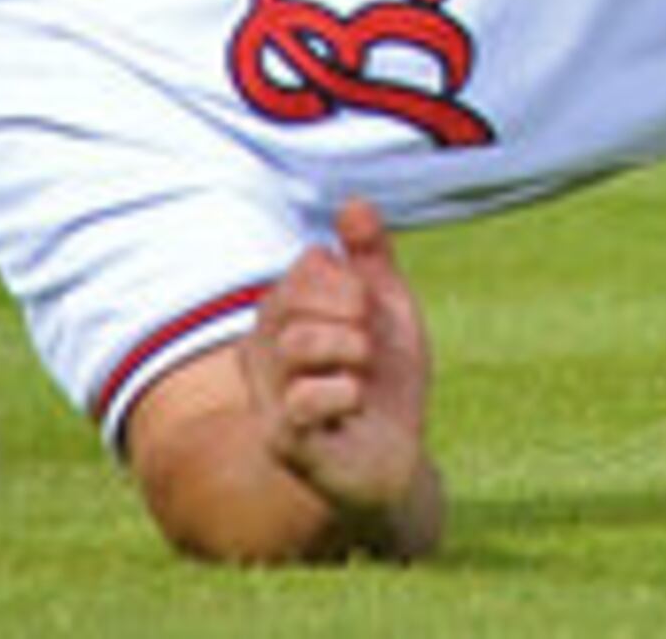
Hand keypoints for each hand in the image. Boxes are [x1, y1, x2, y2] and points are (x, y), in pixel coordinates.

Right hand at [244, 201, 440, 550]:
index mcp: (287, 316)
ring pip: (294, 344)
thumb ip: (372, 258)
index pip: (307, 266)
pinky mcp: (286, 443)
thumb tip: (353, 203)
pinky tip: (356, 400)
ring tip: (364, 372)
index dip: (351, 278)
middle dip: (349, 309)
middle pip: (291, 298)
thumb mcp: (389, 313)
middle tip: (370, 342)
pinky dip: (340, 392)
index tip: (372, 307)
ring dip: (348, 348)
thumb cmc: (386, 385)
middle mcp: (266, 353)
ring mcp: (271, 397)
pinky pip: (298, 402)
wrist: (399, 462)